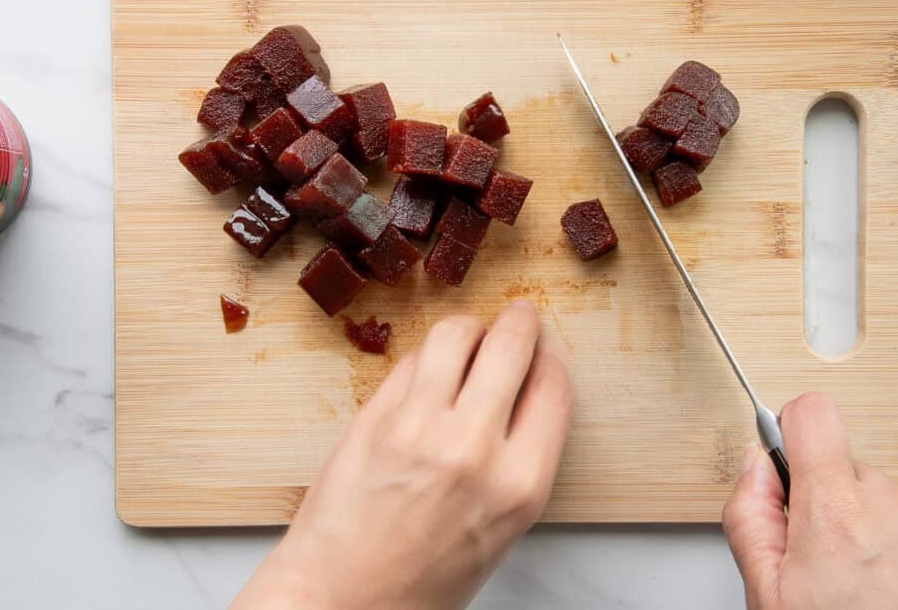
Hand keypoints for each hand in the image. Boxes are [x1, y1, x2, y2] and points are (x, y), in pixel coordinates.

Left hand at [233, 300, 571, 609]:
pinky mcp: (374, 417)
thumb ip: (520, 459)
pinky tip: (428, 368)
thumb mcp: (500, 529)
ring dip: (469, 327)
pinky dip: (425, 355)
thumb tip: (523, 395)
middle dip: (519, 322)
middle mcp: (475, 449)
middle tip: (517, 315)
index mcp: (520, 485)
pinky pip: (410, 360)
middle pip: (511, 346)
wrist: (345, 599)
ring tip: (469, 335)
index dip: (549, 360)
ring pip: (455, 335)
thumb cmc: (423, 580)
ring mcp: (419, 427)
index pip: (552, 388)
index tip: (543, 353)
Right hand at [723, 392, 897, 608]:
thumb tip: (756, 470)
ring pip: (883, 502)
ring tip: (855, 590)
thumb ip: (749, 516)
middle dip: (824, 501)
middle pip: (845, 468)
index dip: (789, 432)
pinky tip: (888, 600)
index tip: (785, 465)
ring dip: (865, 531)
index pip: (812, 413)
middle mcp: (894, 508)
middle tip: (814, 562)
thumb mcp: (764, 594)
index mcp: (837, 510)